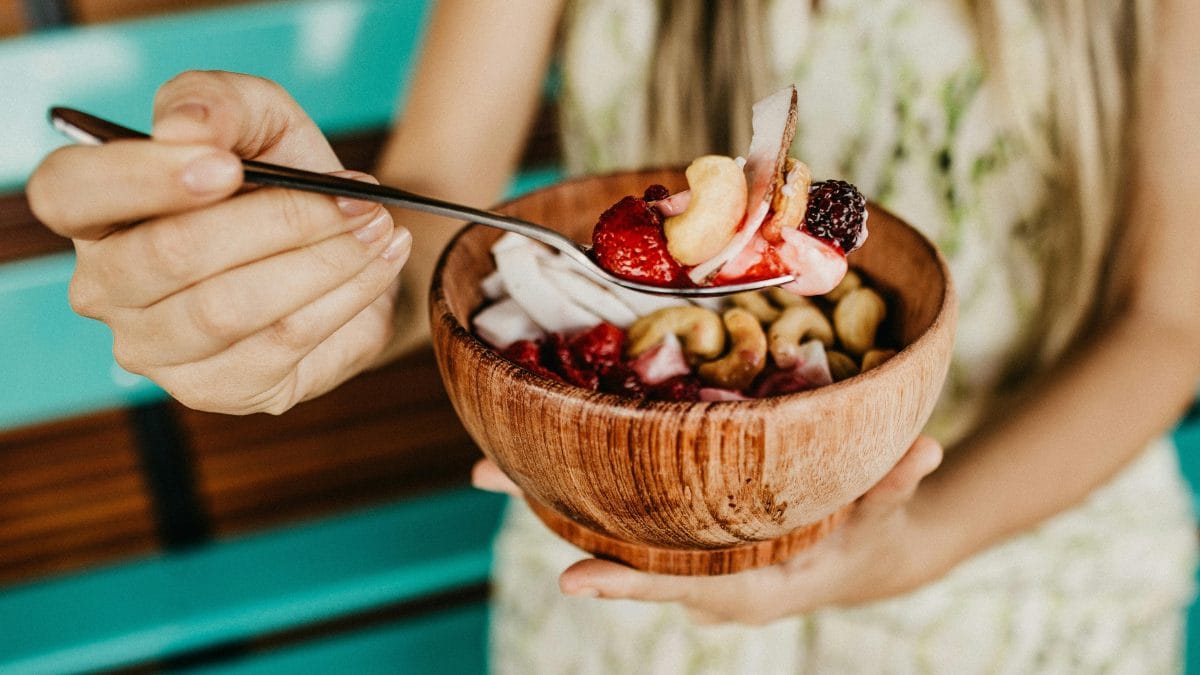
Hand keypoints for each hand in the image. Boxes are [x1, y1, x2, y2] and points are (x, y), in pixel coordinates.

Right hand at [27, 71, 411, 414]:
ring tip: (378, 227)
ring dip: (324, 260)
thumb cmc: (282, 177)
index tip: (228, 166)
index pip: (69, 192)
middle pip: (171, 255)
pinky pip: (282, 343)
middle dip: (280, 219)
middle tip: (358, 199)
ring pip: (231, 307)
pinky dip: (345, 297)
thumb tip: (185, 128)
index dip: (143, 178)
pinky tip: (379, 264)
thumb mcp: (259, 117)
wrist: (346, 243)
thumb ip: (218, 101)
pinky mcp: (217, 388)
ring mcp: (155, 348)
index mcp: (92, 208)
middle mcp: (105, 286)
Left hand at [472, 435, 946, 624]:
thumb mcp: (886, 517)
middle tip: (483, 474)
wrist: (862, 558)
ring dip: (546, 493)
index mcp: (748, 585)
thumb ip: (896, 487)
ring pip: (607, 528)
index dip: (629, 584)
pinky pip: (623, 511)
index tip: (569, 579)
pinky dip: (580, 484)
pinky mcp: (680, 530)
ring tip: (485, 461)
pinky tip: (538, 449)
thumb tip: (923, 449)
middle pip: (617, 550)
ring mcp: (685, 554)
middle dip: (550, 513)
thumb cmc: (872, 538)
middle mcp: (702, 576)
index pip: (681, 588)